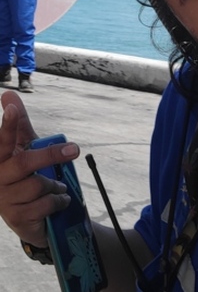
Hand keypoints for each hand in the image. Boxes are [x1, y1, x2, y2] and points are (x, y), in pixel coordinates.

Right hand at [0, 91, 79, 246]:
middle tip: (75, 149)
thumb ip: (19, 125)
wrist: (30, 219)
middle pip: (25, 162)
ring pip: (38, 185)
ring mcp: (5, 201)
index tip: (11, 108)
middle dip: (51, 155)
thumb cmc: (24, 177)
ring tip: (56, 187)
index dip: (7, 125)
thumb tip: (8, 93)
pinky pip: (45, 204)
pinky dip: (58, 200)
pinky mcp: (17, 219)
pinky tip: (58, 201)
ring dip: (55, 185)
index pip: (2, 140)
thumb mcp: (25, 150)